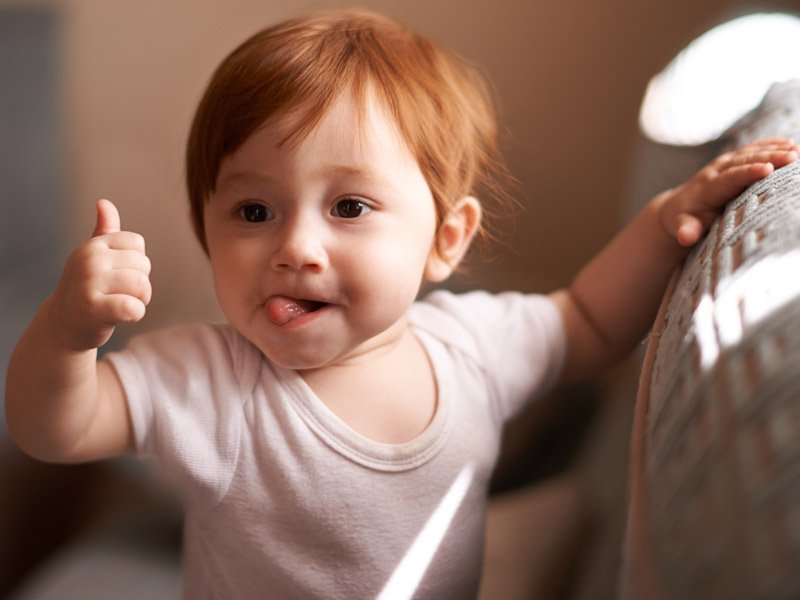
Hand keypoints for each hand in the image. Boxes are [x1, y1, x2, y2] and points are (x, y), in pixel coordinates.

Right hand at [50, 199, 151, 350]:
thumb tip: (103, 202)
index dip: (136, 263)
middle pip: (143, 265)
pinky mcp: (93, 308)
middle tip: (118, 294)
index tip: (118, 276)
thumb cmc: (86, 289)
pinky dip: (135, 315)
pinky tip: (121, 317)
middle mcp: (89, 260)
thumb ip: (104, 231)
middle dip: (140, 284)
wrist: (63, 325)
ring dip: (139, 300)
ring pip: (142, 286)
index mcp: (93, 245)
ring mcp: (89, 283)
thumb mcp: (93, 257)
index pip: (137, 244)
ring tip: (119, 305)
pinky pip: (133, 308)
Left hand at [656, 137, 799, 246]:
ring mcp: (724, 163)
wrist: (677, 206)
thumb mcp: (682, 226)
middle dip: (768, 157)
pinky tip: (790, 143)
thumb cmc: (684, 220)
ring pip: (750, 152)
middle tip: (793, 157)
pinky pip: (752, 149)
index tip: (768, 169)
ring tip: (797, 150)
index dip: (748, 172)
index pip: (730, 178)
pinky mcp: (732, 161)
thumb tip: (684, 237)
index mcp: (707, 188)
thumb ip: (686, 230)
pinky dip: (770, 145)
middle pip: (744, 161)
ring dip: (774, 149)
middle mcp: (716, 171)